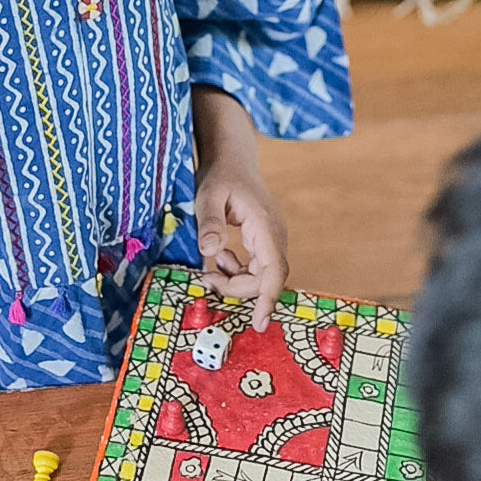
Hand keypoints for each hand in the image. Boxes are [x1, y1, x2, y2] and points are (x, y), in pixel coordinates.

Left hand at [191, 84, 288, 332]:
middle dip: (238, 288)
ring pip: (261, 275)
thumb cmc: (221, 175)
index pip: (273, 269)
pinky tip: (219, 257)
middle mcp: (273, 235)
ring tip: (210, 268)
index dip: (267, 297)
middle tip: (207, 282)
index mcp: (264, 225)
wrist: (232, 159)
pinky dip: (237, 271)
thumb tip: (209, 252)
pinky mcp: (262, 241)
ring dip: (236, 280)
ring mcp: (270, 238)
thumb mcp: (208, 195)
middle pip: (266, 277)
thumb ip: (209, 222)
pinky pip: (255, 267)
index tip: (259, 322)